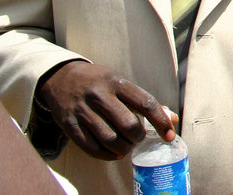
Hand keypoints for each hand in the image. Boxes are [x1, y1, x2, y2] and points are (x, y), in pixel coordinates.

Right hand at [36, 60, 174, 160]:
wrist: (61, 77)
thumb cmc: (99, 82)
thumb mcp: (121, 83)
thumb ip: (144, 101)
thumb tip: (171, 119)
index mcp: (117, 82)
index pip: (145, 103)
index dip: (160, 121)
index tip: (169, 134)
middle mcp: (99, 94)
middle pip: (128, 124)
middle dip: (138, 137)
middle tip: (138, 138)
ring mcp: (82, 110)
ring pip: (110, 139)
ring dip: (123, 148)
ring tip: (126, 146)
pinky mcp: (68, 124)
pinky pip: (91, 147)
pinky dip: (106, 155)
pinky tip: (113, 152)